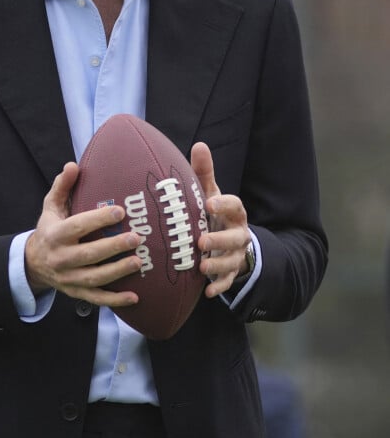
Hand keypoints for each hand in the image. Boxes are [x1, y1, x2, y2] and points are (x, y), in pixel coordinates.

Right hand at [25, 162, 140, 306]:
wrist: (33, 263)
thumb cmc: (50, 230)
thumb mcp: (51, 207)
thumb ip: (62, 186)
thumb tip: (73, 165)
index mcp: (55, 235)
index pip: (77, 226)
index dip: (98, 220)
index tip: (120, 211)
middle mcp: (61, 258)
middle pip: (88, 255)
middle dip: (113, 247)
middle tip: (136, 237)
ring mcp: (69, 278)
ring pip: (94, 278)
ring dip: (117, 272)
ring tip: (138, 262)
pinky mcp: (76, 293)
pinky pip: (97, 299)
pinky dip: (115, 300)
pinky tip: (134, 297)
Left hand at [191, 142, 250, 297]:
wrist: (225, 240)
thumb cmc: (212, 212)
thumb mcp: (209, 192)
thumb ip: (204, 172)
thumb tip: (199, 145)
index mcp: (234, 212)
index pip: (235, 206)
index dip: (224, 204)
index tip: (209, 203)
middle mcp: (239, 233)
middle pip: (236, 237)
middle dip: (220, 239)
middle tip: (201, 240)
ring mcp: (236, 255)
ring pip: (232, 261)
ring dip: (218, 265)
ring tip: (202, 267)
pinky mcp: (230, 272)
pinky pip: (228, 282)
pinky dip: (218, 286)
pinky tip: (206, 292)